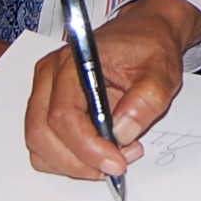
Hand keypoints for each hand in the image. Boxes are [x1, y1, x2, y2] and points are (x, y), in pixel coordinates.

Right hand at [24, 0, 200, 178]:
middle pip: (41, 135)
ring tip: (115, 155)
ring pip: (40, 146)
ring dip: (74, 164)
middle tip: (118, 165)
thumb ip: (146, 99)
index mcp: (74, 62)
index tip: (117, 163)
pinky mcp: (49, 109)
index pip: (63, 114)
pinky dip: (70, 160)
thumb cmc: (148, 47)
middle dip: (78, 162)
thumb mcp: (161, 70)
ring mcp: (45, 93)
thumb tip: (122, 132)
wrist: (144, 35)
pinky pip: (47, 146)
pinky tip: (101, 151)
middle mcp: (49, 77)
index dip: (87, 147)